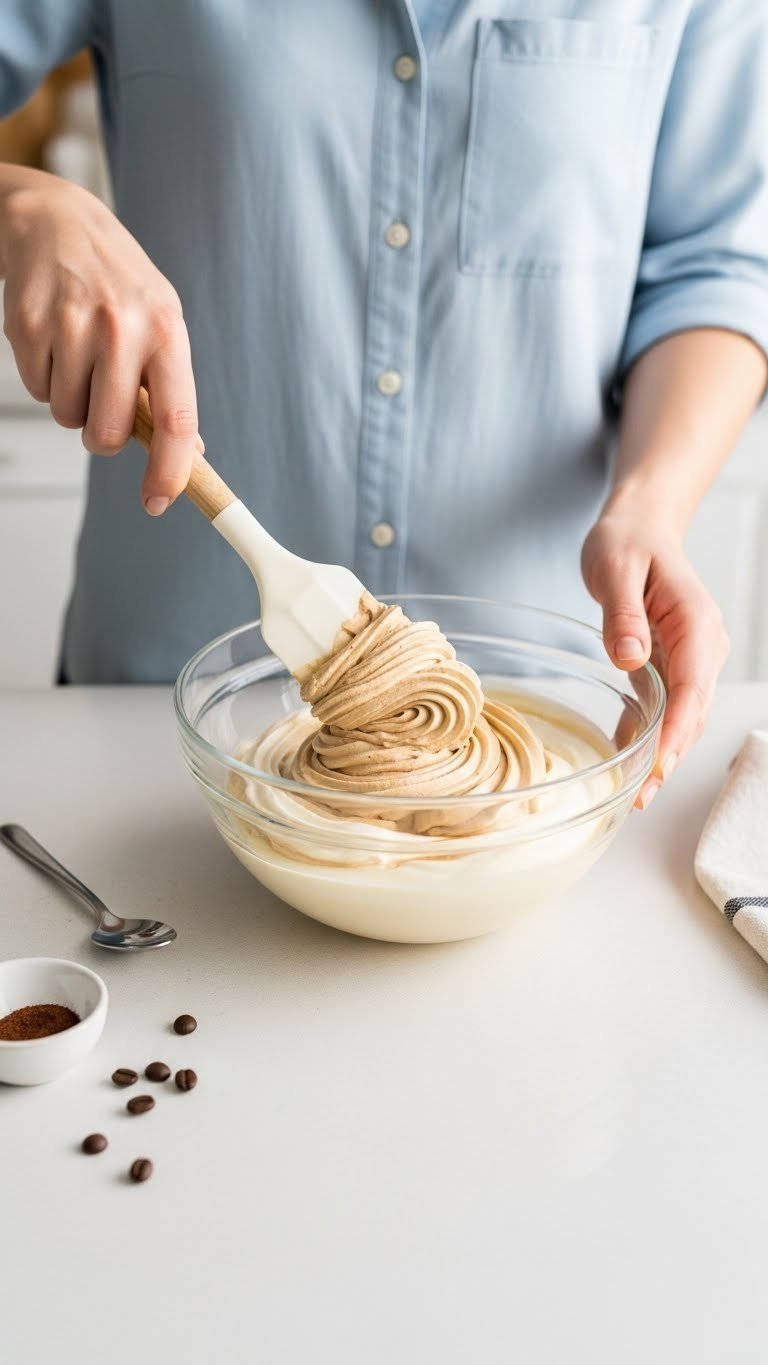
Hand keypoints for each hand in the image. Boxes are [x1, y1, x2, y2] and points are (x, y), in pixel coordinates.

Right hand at [0, 168, 196, 512]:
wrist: (58, 222)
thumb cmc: (118, 283)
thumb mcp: (161, 323)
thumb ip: (172, 389)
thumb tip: (190, 455)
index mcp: (166, 331)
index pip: (176, 420)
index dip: (169, 471)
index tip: (158, 502)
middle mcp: (122, 327)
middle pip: (108, 433)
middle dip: (102, 434)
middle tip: (102, 402)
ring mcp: (72, 325)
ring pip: (68, 416)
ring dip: (72, 401)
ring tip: (79, 354)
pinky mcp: (28, 325)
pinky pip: (36, 390)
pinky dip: (44, 378)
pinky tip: (54, 340)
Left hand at [581, 510, 729, 807]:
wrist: (639, 527)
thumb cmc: (627, 542)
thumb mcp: (616, 569)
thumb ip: (623, 615)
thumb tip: (632, 657)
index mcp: (696, 621)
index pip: (694, 686)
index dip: (679, 729)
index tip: (662, 762)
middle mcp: (702, 645)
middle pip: (693, 710)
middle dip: (670, 754)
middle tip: (641, 795)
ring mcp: (690, 658)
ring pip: (683, 716)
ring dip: (663, 754)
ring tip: (635, 795)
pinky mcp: (672, 665)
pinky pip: (666, 708)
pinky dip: (651, 736)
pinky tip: (630, 765)